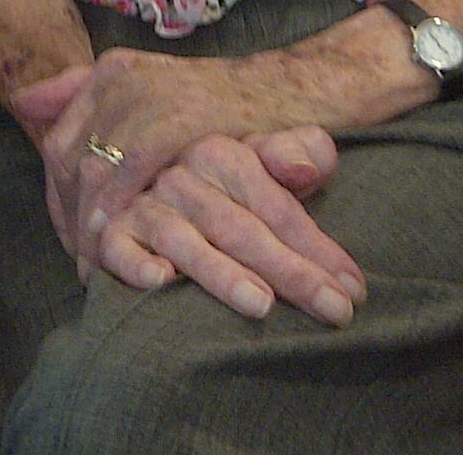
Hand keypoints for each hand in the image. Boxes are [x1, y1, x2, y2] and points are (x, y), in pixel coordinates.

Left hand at [17, 56, 365, 324]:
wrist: (293, 91)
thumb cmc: (223, 110)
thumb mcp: (153, 96)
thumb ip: (87, 95)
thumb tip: (24, 100)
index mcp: (111, 72)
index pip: (59, 140)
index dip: (58, 196)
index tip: (70, 238)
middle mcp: (122, 76)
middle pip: (69, 158)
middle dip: (69, 216)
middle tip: (81, 262)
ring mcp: (149, 92)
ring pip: (95, 168)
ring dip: (89, 223)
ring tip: (94, 268)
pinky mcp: (180, 115)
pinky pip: (132, 170)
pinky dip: (120, 209)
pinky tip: (118, 243)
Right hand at [93, 132, 362, 327]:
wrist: (135, 150)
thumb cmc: (213, 177)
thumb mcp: (256, 153)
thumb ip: (293, 152)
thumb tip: (312, 163)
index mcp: (224, 155)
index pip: (278, 207)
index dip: (318, 249)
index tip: (354, 289)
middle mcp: (184, 177)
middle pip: (241, 227)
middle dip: (291, 272)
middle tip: (335, 311)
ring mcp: (145, 204)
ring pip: (186, 240)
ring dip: (221, 273)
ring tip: (261, 305)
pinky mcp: (109, 230)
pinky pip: (117, 246)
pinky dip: (135, 264)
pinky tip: (160, 283)